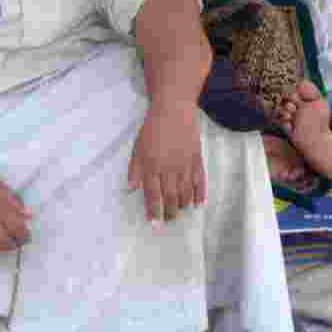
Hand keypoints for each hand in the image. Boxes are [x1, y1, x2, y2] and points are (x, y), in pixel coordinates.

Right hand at [0, 163, 31, 258]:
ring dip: (1, 250)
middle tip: (17, 243)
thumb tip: (27, 215)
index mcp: (0, 205)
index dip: (25, 235)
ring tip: (5, 246)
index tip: (26, 236)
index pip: (18, 227)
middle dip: (14, 245)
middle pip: (6, 241)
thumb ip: (14, 200)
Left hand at [128, 102, 204, 222]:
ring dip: (182, 205)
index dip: (154, 210)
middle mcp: (169, 168)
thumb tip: (131, 188)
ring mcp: (185, 164)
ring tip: (179, 213)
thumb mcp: (138, 146)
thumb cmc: (152, 127)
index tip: (154, 223)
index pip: (153, 194)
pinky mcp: (197, 158)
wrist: (174, 108)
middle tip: (169, 222)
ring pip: (185, 191)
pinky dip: (199, 193)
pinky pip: (199, 180)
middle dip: (169, 212)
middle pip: (170, 196)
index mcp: (152, 165)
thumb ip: (135, 169)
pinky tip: (198, 203)